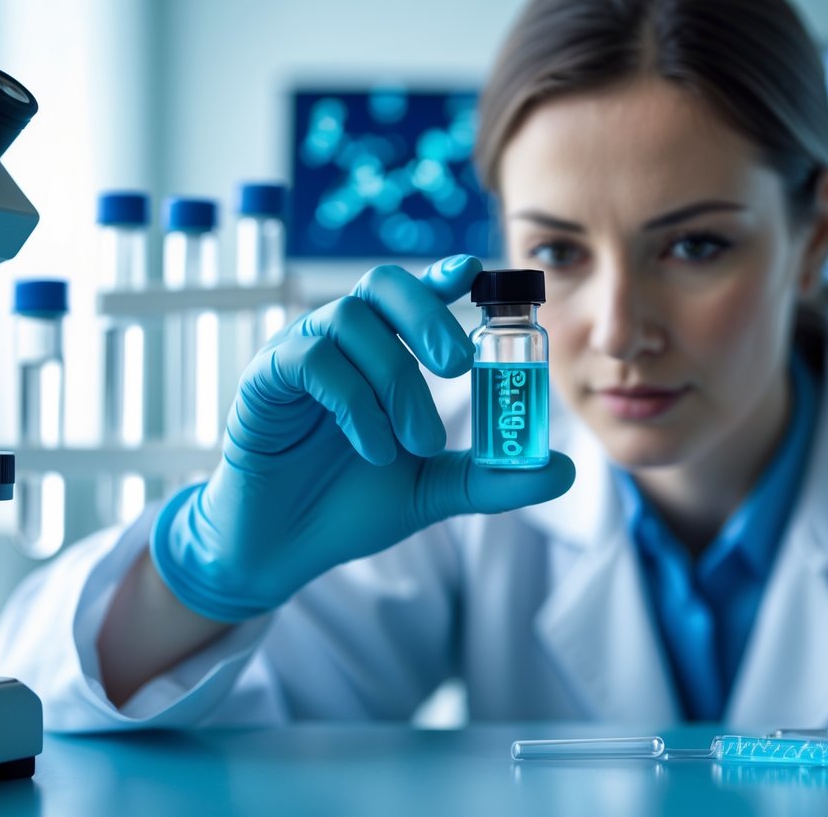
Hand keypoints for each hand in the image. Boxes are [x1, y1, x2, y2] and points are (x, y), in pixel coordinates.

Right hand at [149, 255, 575, 622]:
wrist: (284, 550)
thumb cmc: (352, 505)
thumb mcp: (434, 489)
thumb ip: (493, 476)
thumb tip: (564, 469)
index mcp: (380, 354)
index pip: (413, 296)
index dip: (444, 277)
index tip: (478, 275)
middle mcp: (340, 343)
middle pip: (381, 284)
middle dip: (427, 314)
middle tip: (460, 366)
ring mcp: (298, 355)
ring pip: (350, 321)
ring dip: (396, 379)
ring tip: (419, 442)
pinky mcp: (263, 380)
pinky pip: (311, 359)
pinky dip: (354, 400)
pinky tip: (374, 449)